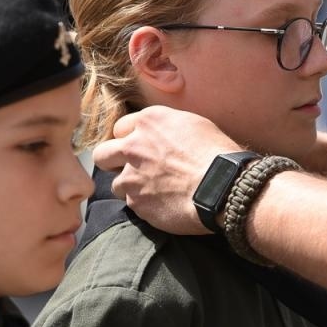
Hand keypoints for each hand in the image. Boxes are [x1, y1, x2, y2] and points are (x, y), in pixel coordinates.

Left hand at [92, 106, 239, 234]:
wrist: (224, 187)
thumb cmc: (218, 154)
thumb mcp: (194, 125)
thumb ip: (167, 128)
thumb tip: (161, 136)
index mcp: (149, 121)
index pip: (120, 128)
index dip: (130, 139)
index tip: (141, 148)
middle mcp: (133, 146)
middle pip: (102, 154)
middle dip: (112, 161)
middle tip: (131, 169)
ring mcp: (131, 176)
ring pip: (117, 184)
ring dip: (131, 187)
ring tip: (155, 191)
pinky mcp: (136, 203)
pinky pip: (133, 204)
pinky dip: (145, 205)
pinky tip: (164, 204)